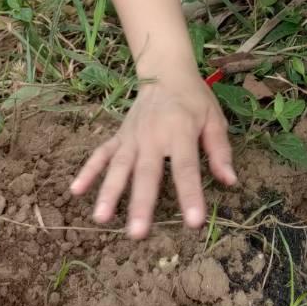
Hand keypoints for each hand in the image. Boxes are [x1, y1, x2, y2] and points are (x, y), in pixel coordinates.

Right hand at [70, 72, 235, 238]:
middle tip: (137, 233)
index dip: (190, 195)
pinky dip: (88, 170)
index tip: (193, 222)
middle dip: (141, 204)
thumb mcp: (214, 119)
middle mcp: (152, 136)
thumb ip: (220, 151)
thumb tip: (231, 181)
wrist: (165, 71)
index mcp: (180, 131)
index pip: (186, 167)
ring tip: (100, 219)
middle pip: (146, 173)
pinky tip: (76, 190)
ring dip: (109, 192)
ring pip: (118, 167)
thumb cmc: (194, 99)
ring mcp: (131, 136)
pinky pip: (101, 154)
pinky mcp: (118, 136)